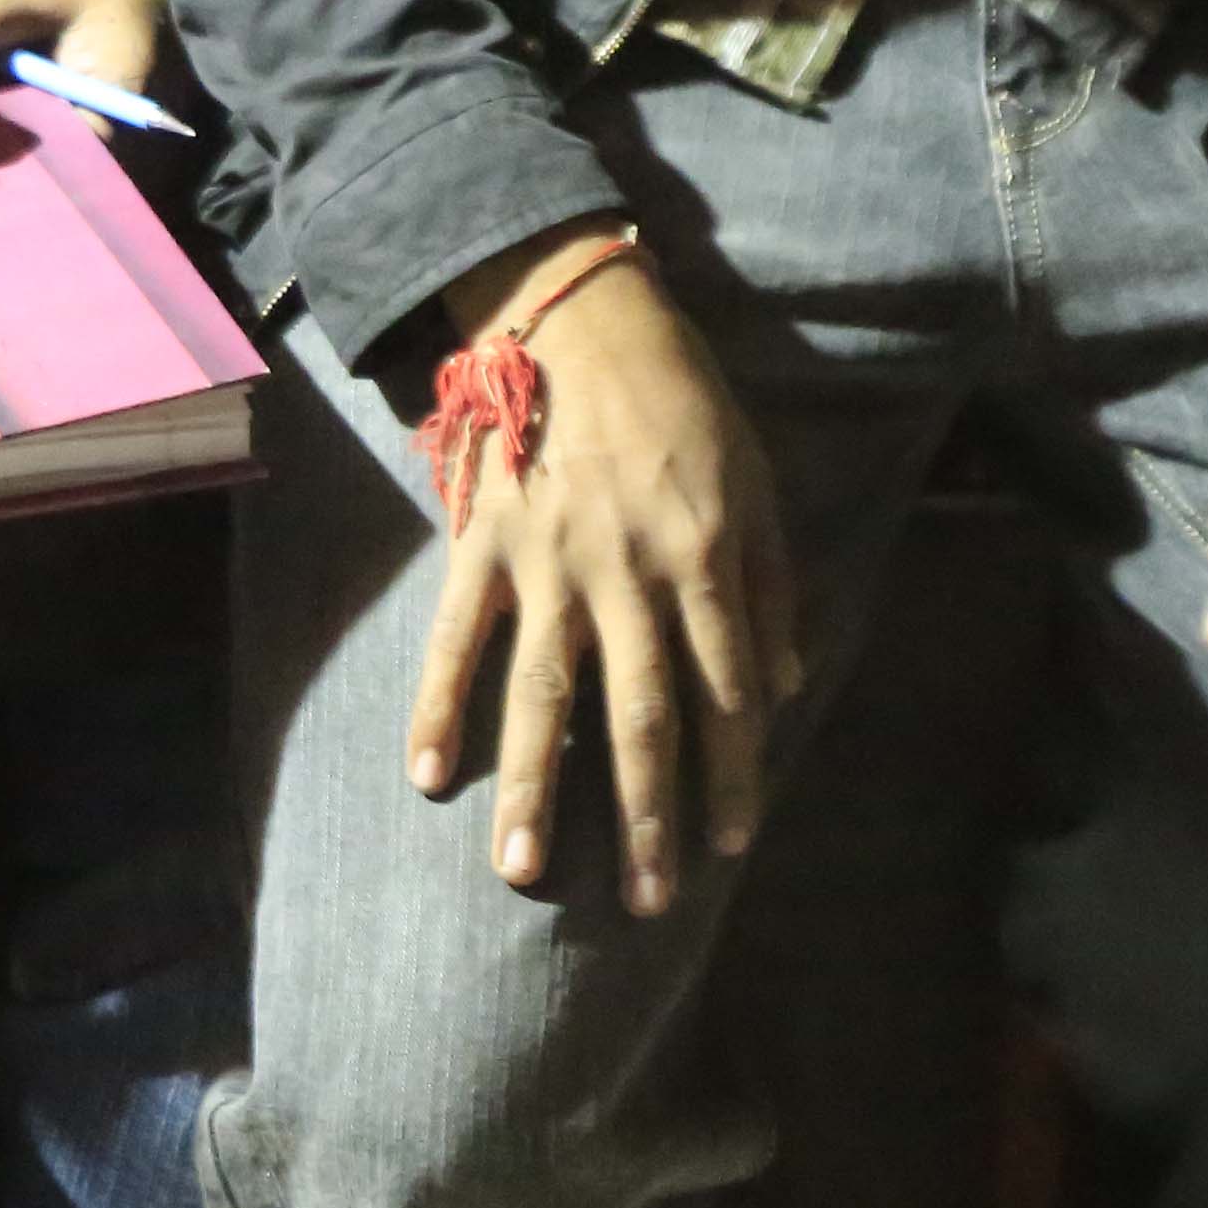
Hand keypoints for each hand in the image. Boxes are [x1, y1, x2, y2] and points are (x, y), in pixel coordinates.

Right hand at [407, 224, 798, 918]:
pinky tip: (426, 773)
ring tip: (521, 874)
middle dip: (646, 814)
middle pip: (639, 716)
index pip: (726, 692)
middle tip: (646, 897)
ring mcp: (547, 561)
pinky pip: (456, 636)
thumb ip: (767, 583)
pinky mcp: (483, 541)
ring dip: (533, 789)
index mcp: (702, 557)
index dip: (734, 773)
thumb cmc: (681, 394)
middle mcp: (626, 573)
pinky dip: (436, 704)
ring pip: (543, 695)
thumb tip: (782, 687)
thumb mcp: (753, 478)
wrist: (579, 310)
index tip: (734, 842)